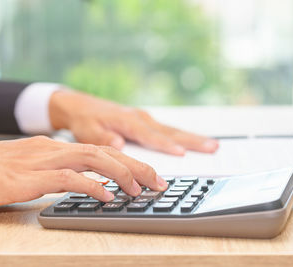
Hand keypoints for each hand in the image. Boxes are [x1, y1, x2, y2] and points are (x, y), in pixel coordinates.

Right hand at [0, 136, 166, 208]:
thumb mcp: (25, 168)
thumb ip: (51, 172)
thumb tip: (77, 182)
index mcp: (51, 147)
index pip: (97, 149)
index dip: (125, 161)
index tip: (145, 175)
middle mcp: (50, 149)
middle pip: (103, 152)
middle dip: (135, 166)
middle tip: (158, 182)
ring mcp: (40, 161)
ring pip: (92, 160)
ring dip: (121, 174)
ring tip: (140, 189)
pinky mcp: (29, 177)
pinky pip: (68, 178)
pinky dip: (92, 186)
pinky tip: (106, 197)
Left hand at [49, 90, 218, 155]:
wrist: (80, 106)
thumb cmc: (84, 120)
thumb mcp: (87, 132)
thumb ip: (103, 138)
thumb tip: (119, 144)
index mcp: (127, 121)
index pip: (149, 135)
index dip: (165, 145)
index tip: (181, 153)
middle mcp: (139, 118)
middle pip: (169, 132)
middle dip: (191, 140)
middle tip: (212, 147)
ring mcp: (143, 119)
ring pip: (171, 130)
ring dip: (191, 138)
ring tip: (212, 145)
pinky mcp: (143, 121)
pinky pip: (165, 130)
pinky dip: (180, 136)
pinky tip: (191, 142)